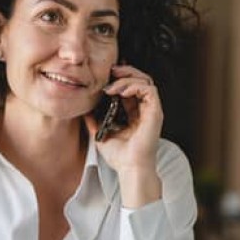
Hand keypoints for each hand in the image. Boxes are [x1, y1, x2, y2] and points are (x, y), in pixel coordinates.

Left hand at [84, 64, 162, 207]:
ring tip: (113, 85)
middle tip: (111, 71)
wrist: (130, 168)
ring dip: (128, 78)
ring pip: (146, 81)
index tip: (106, 77)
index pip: (130, 88)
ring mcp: (151, 111)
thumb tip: (84, 110)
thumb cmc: (120, 157)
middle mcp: (145, 110)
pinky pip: (149, 90)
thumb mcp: (101, 134)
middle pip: (140, 80)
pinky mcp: (156, 112)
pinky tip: (121, 91)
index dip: (120, 79)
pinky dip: (135, 86)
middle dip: (126, 72)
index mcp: (134, 114)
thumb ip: (94, 121)